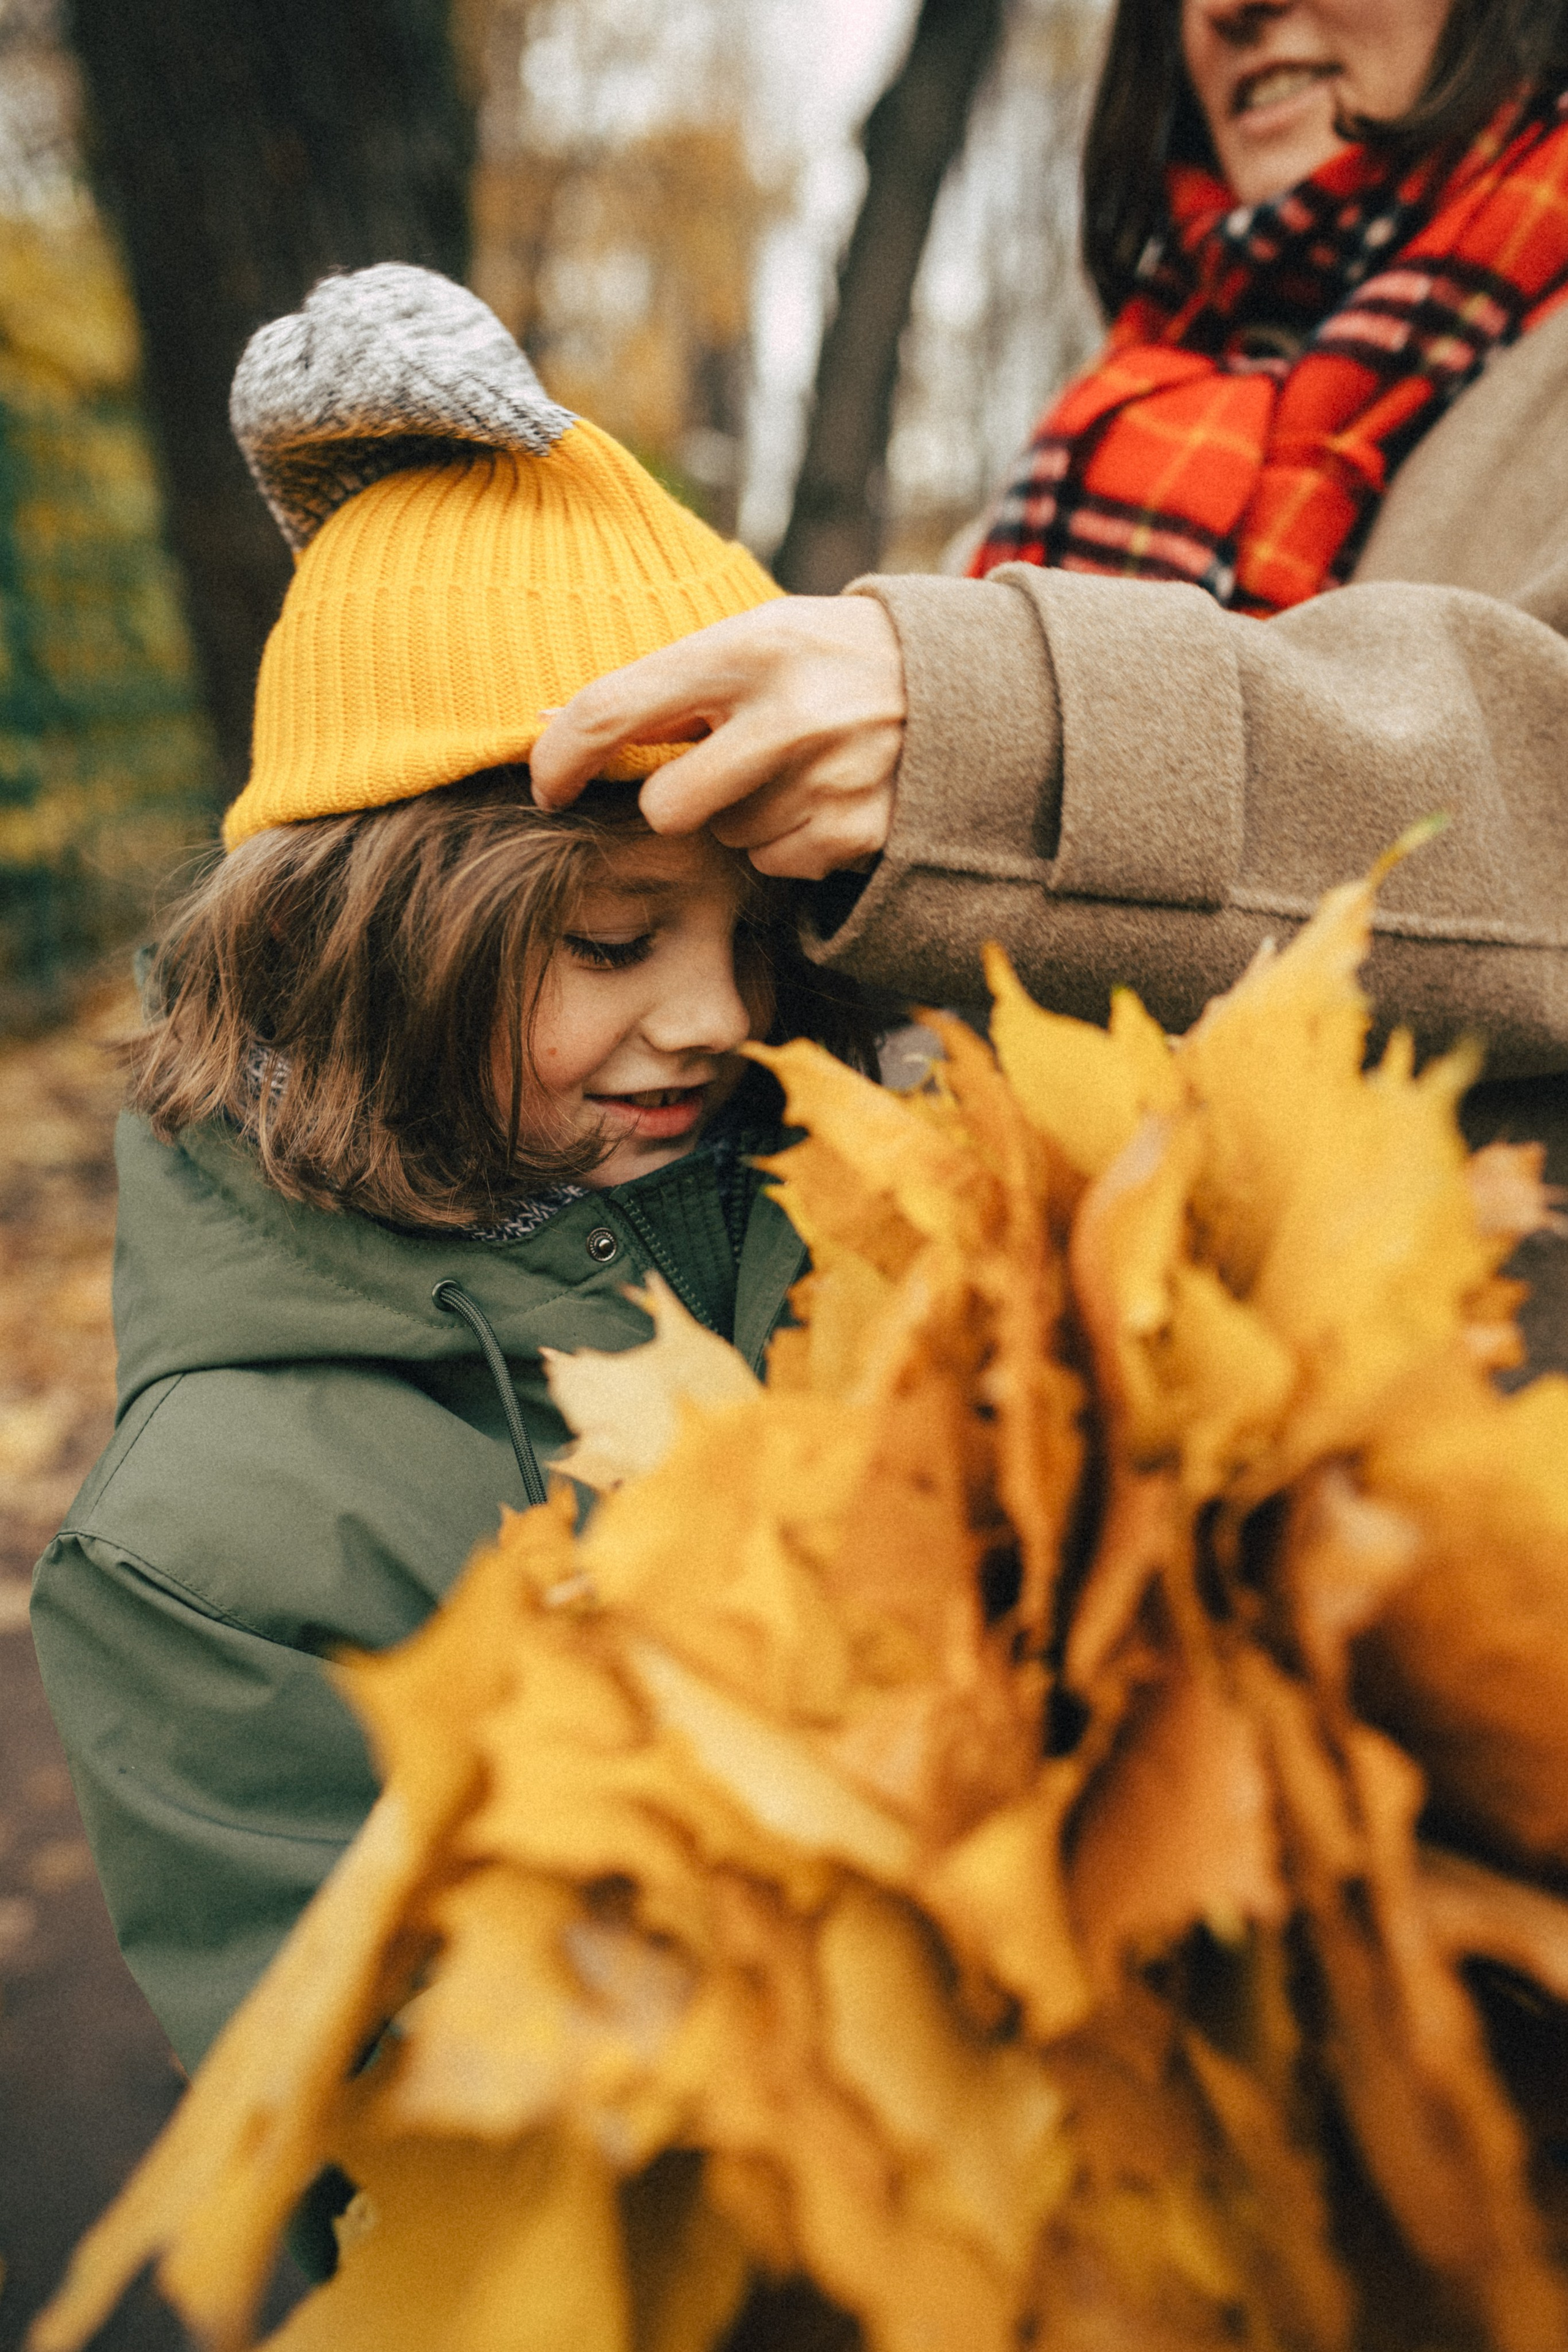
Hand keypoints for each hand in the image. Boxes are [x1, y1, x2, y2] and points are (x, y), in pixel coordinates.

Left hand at [529, 596, 905, 880]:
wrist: (959, 684)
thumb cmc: (824, 659)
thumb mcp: (752, 639)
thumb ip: (661, 684)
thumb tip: (543, 720)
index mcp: (746, 648)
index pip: (611, 711)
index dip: (559, 759)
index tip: (547, 786)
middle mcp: (787, 715)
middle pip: (666, 807)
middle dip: (677, 799)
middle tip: (718, 768)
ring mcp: (828, 779)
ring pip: (725, 839)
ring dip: (742, 815)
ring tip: (794, 768)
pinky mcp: (857, 833)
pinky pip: (776, 862)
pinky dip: (790, 839)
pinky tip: (826, 795)